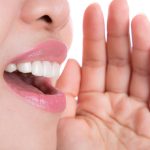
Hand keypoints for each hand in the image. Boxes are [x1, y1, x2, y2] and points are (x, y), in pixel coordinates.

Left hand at [56, 0, 149, 148]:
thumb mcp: (65, 123)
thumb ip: (66, 93)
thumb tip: (71, 63)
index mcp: (91, 103)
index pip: (93, 64)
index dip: (93, 38)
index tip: (93, 14)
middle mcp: (114, 102)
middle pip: (115, 61)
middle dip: (116, 34)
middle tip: (115, 6)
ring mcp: (135, 108)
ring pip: (138, 68)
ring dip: (136, 43)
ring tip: (134, 17)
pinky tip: (148, 37)